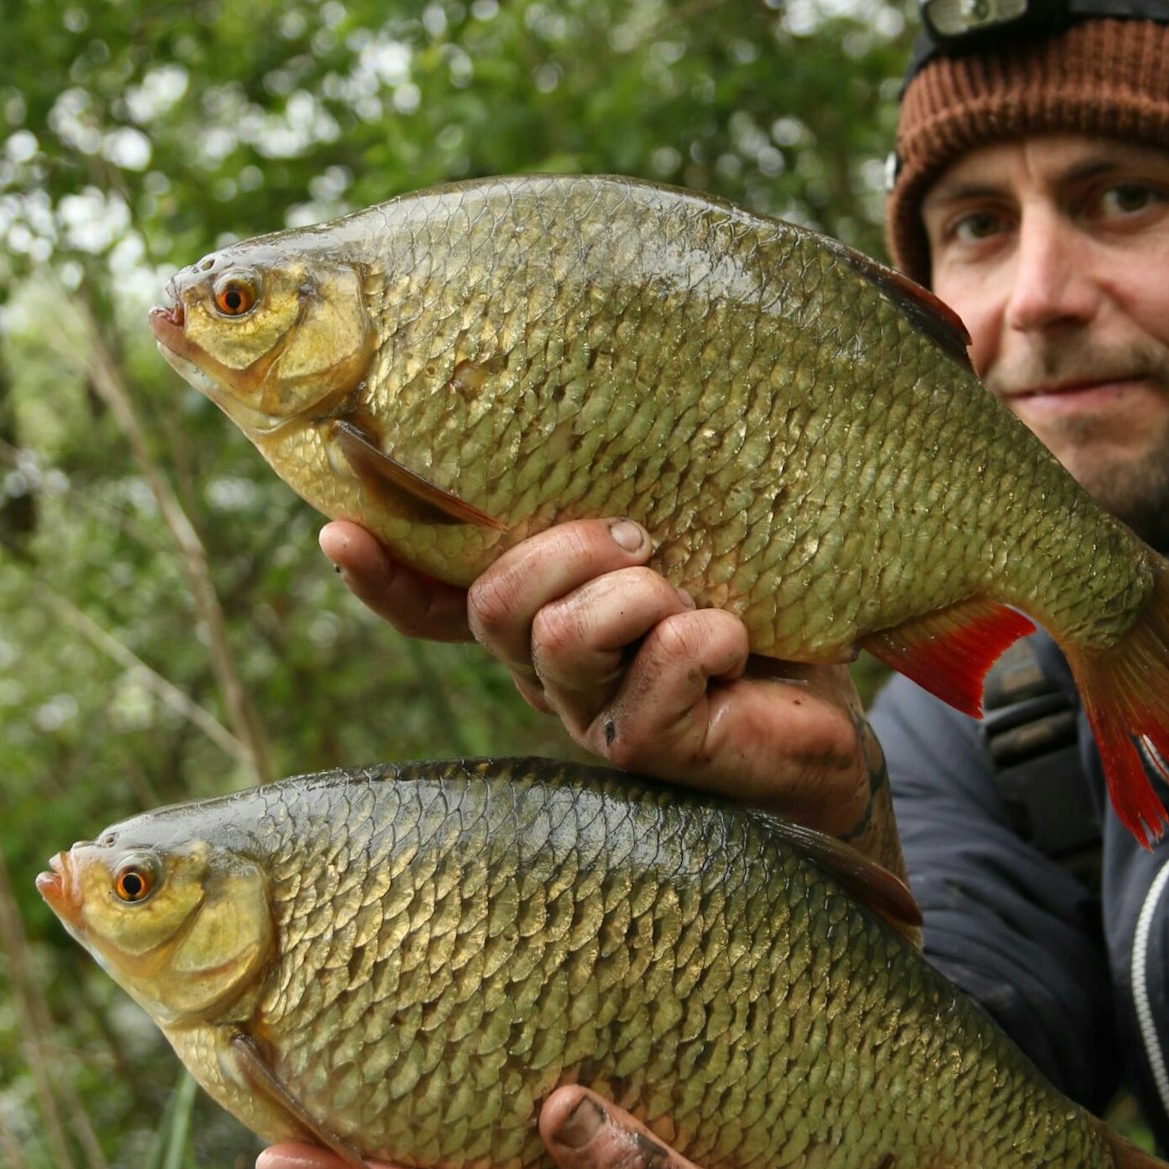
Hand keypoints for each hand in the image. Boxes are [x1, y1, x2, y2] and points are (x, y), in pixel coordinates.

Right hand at [321, 517, 883, 840]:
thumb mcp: (689, 552)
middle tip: (643, 537)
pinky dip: (704, 637)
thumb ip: (631, 518)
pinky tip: (735, 643)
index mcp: (542, 621)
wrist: (828, 730)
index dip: (384, 575)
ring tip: (689, 593)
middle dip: (566, 551)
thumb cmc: (756, 623)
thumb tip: (610, 417)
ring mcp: (591, 718)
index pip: (434, 606)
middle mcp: (548, 675)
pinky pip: (654, 673)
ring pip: (560, 638)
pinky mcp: (650, 751)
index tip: (339, 529)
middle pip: (496, 604)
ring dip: (636, 595)